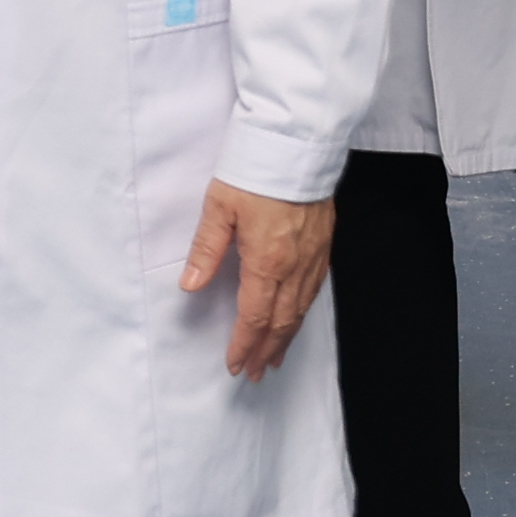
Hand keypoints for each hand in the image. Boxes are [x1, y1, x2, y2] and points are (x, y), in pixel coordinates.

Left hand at [183, 184, 335, 381]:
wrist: (298, 142)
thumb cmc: (256, 170)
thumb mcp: (219, 207)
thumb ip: (206, 249)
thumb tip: (191, 285)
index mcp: (267, 260)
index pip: (254, 316)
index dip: (245, 344)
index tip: (236, 365)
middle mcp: (295, 265)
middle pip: (281, 321)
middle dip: (267, 350)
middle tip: (256, 374)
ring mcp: (313, 256)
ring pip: (301, 309)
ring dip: (286, 337)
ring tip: (275, 358)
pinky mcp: (324, 243)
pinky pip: (315, 289)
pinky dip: (303, 312)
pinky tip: (297, 318)